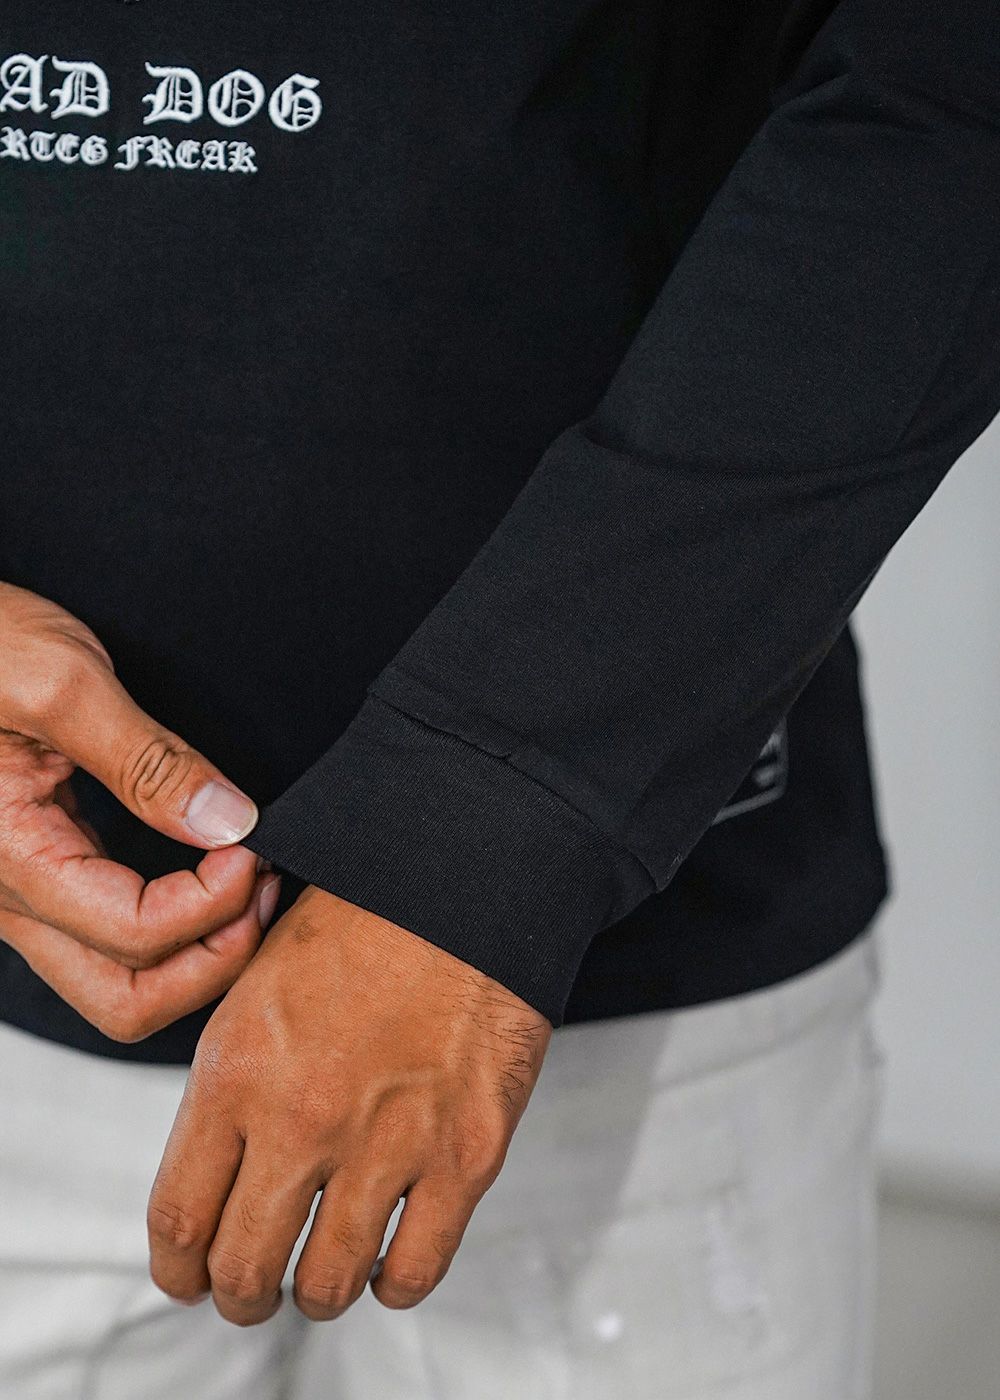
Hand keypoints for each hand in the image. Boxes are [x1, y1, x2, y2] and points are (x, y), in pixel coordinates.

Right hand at [0, 581, 280, 1039]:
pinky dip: (179, 927)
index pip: (133, 936)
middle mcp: (10, 895)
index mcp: (9, 857)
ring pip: (121, 981)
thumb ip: (147, 760)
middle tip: (262, 889)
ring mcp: (28, 892)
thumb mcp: (61, 680)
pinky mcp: (49, 870)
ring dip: (200, 953)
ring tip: (250, 884)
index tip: (253, 848)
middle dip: (214, 962)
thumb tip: (227, 822)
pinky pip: (116, 938)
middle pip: (127, 1001)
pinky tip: (216, 875)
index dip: (213, 906)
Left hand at [148, 886, 551, 1324]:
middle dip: (241, 1294)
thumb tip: (218, 1170)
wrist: (464, 880)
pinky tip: (389, 1263)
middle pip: (244, 1267)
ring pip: (326, 1284)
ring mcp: (386, 1142)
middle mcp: (303, 1117)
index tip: (190, 1276)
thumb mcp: (256, 986)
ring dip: (316, 1294)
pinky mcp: (464, 1153)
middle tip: (252, 1289)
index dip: (179, 1269)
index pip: (179, 1218)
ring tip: (322, 1279)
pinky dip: (394, 1284)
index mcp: (238, 1071)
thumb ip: (231, 1083)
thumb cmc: (364, 917)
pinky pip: (416, 1268)